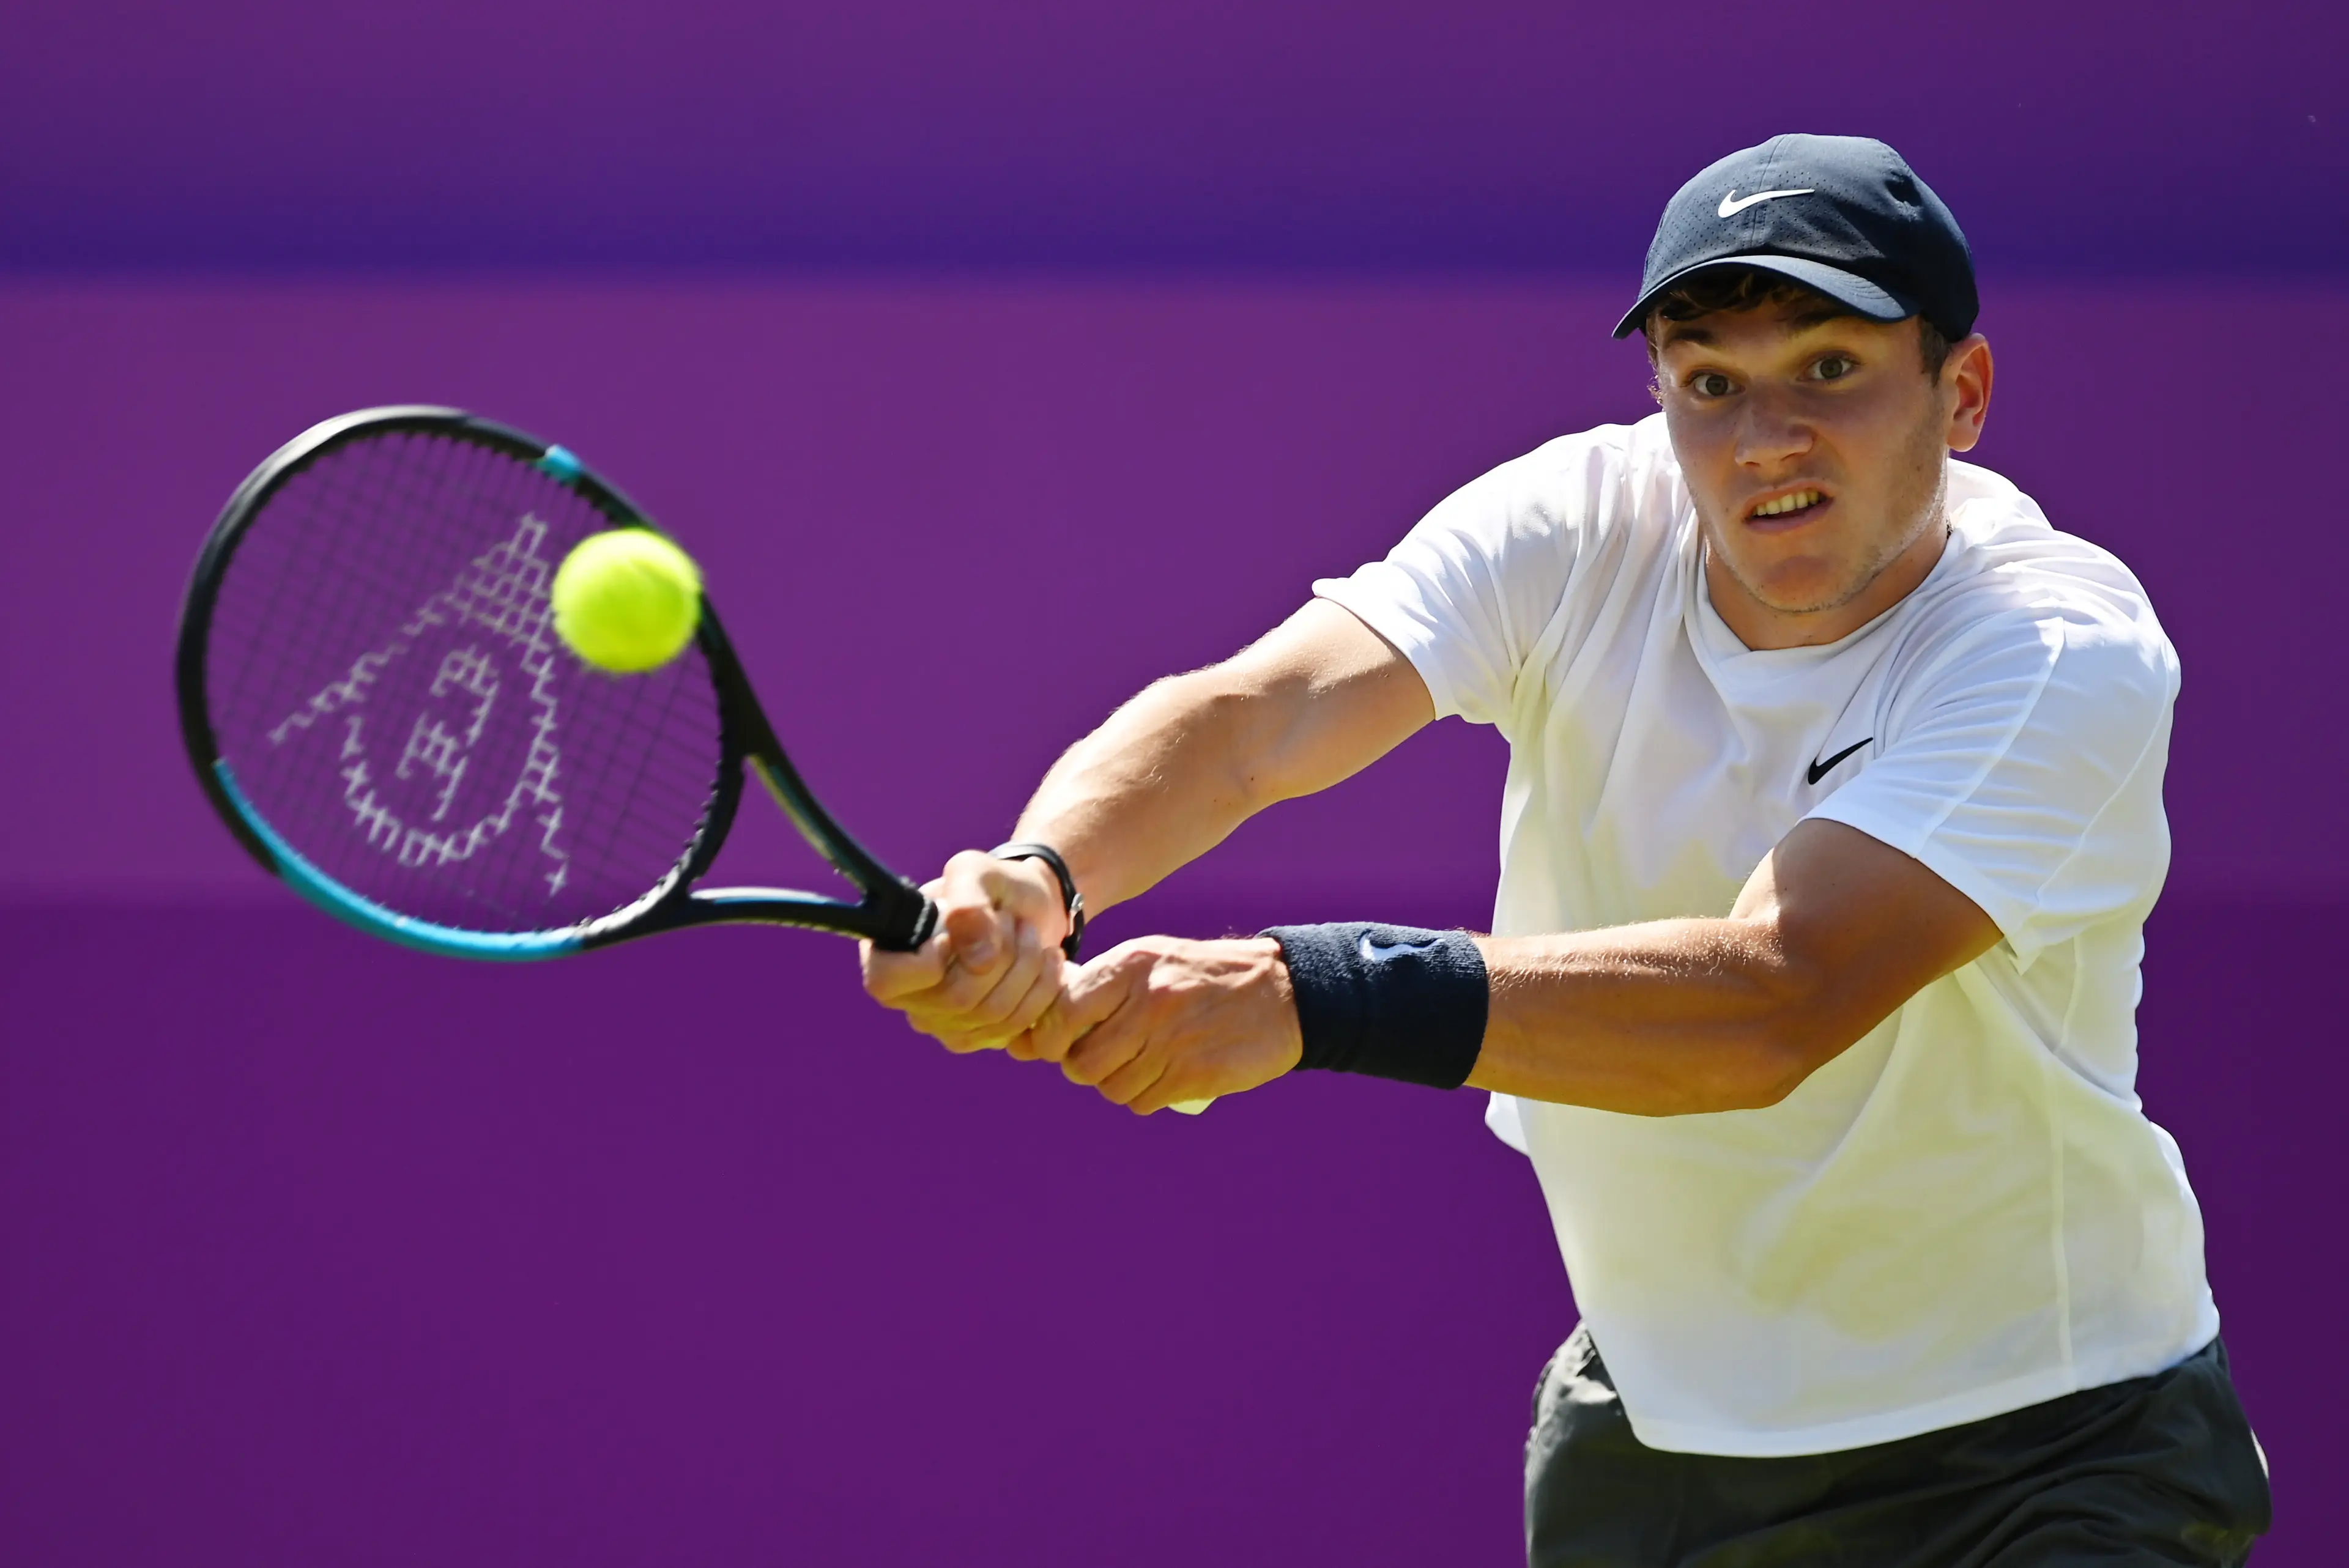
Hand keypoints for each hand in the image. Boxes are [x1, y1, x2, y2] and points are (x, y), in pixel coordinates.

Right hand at [860, 849, 1071, 1055]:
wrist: (1029, 907)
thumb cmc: (991, 885)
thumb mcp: (974, 872)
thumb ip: (967, 902)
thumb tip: (978, 960)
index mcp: (887, 955)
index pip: (886, 982)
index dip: (926, 962)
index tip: (953, 934)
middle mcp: (910, 999)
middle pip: (955, 999)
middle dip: (999, 952)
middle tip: (1011, 920)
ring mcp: (945, 1025)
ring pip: (992, 1013)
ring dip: (1026, 965)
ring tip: (1030, 933)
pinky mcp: (983, 1037)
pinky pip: (1017, 1025)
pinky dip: (1043, 987)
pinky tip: (1048, 960)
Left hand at [1031, 935, 1303, 1112]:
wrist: (1280, 994)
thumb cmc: (1202, 976)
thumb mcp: (1151, 959)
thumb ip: (1100, 985)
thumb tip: (1041, 1024)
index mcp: (1130, 967)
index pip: (1062, 1013)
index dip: (1049, 1038)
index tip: (1056, 1045)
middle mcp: (1147, 1003)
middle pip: (1081, 1062)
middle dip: (1086, 1066)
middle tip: (1106, 1057)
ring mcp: (1171, 1041)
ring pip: (1111, 1088)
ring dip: (1119, 1084)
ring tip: (1142, 1064)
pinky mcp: (1194, 1075)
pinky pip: (1143, 1102)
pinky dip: (1147, 1096)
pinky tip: (1163, 1077)